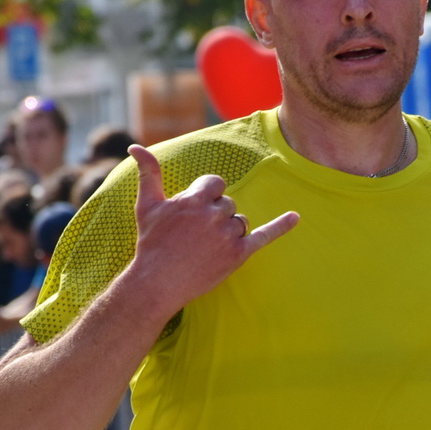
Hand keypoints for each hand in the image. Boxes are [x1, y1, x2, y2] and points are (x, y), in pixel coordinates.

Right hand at [125, 144, 297, 308]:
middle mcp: (213, 215)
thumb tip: (135, 146)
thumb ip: (148, 173)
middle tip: (195, 236)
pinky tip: (295, 217)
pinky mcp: (238, 255)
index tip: (195, 212)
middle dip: (215, 216)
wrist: (157, 283)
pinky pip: (264, 236)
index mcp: (194, 199)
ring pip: (240, 221)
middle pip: (228, 203)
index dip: (206, 196)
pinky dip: (281, 226)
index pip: (216, 184)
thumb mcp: (147, 205)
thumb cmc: (151, 243)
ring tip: (206, 247)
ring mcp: (228, 236)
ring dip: (228, 230)